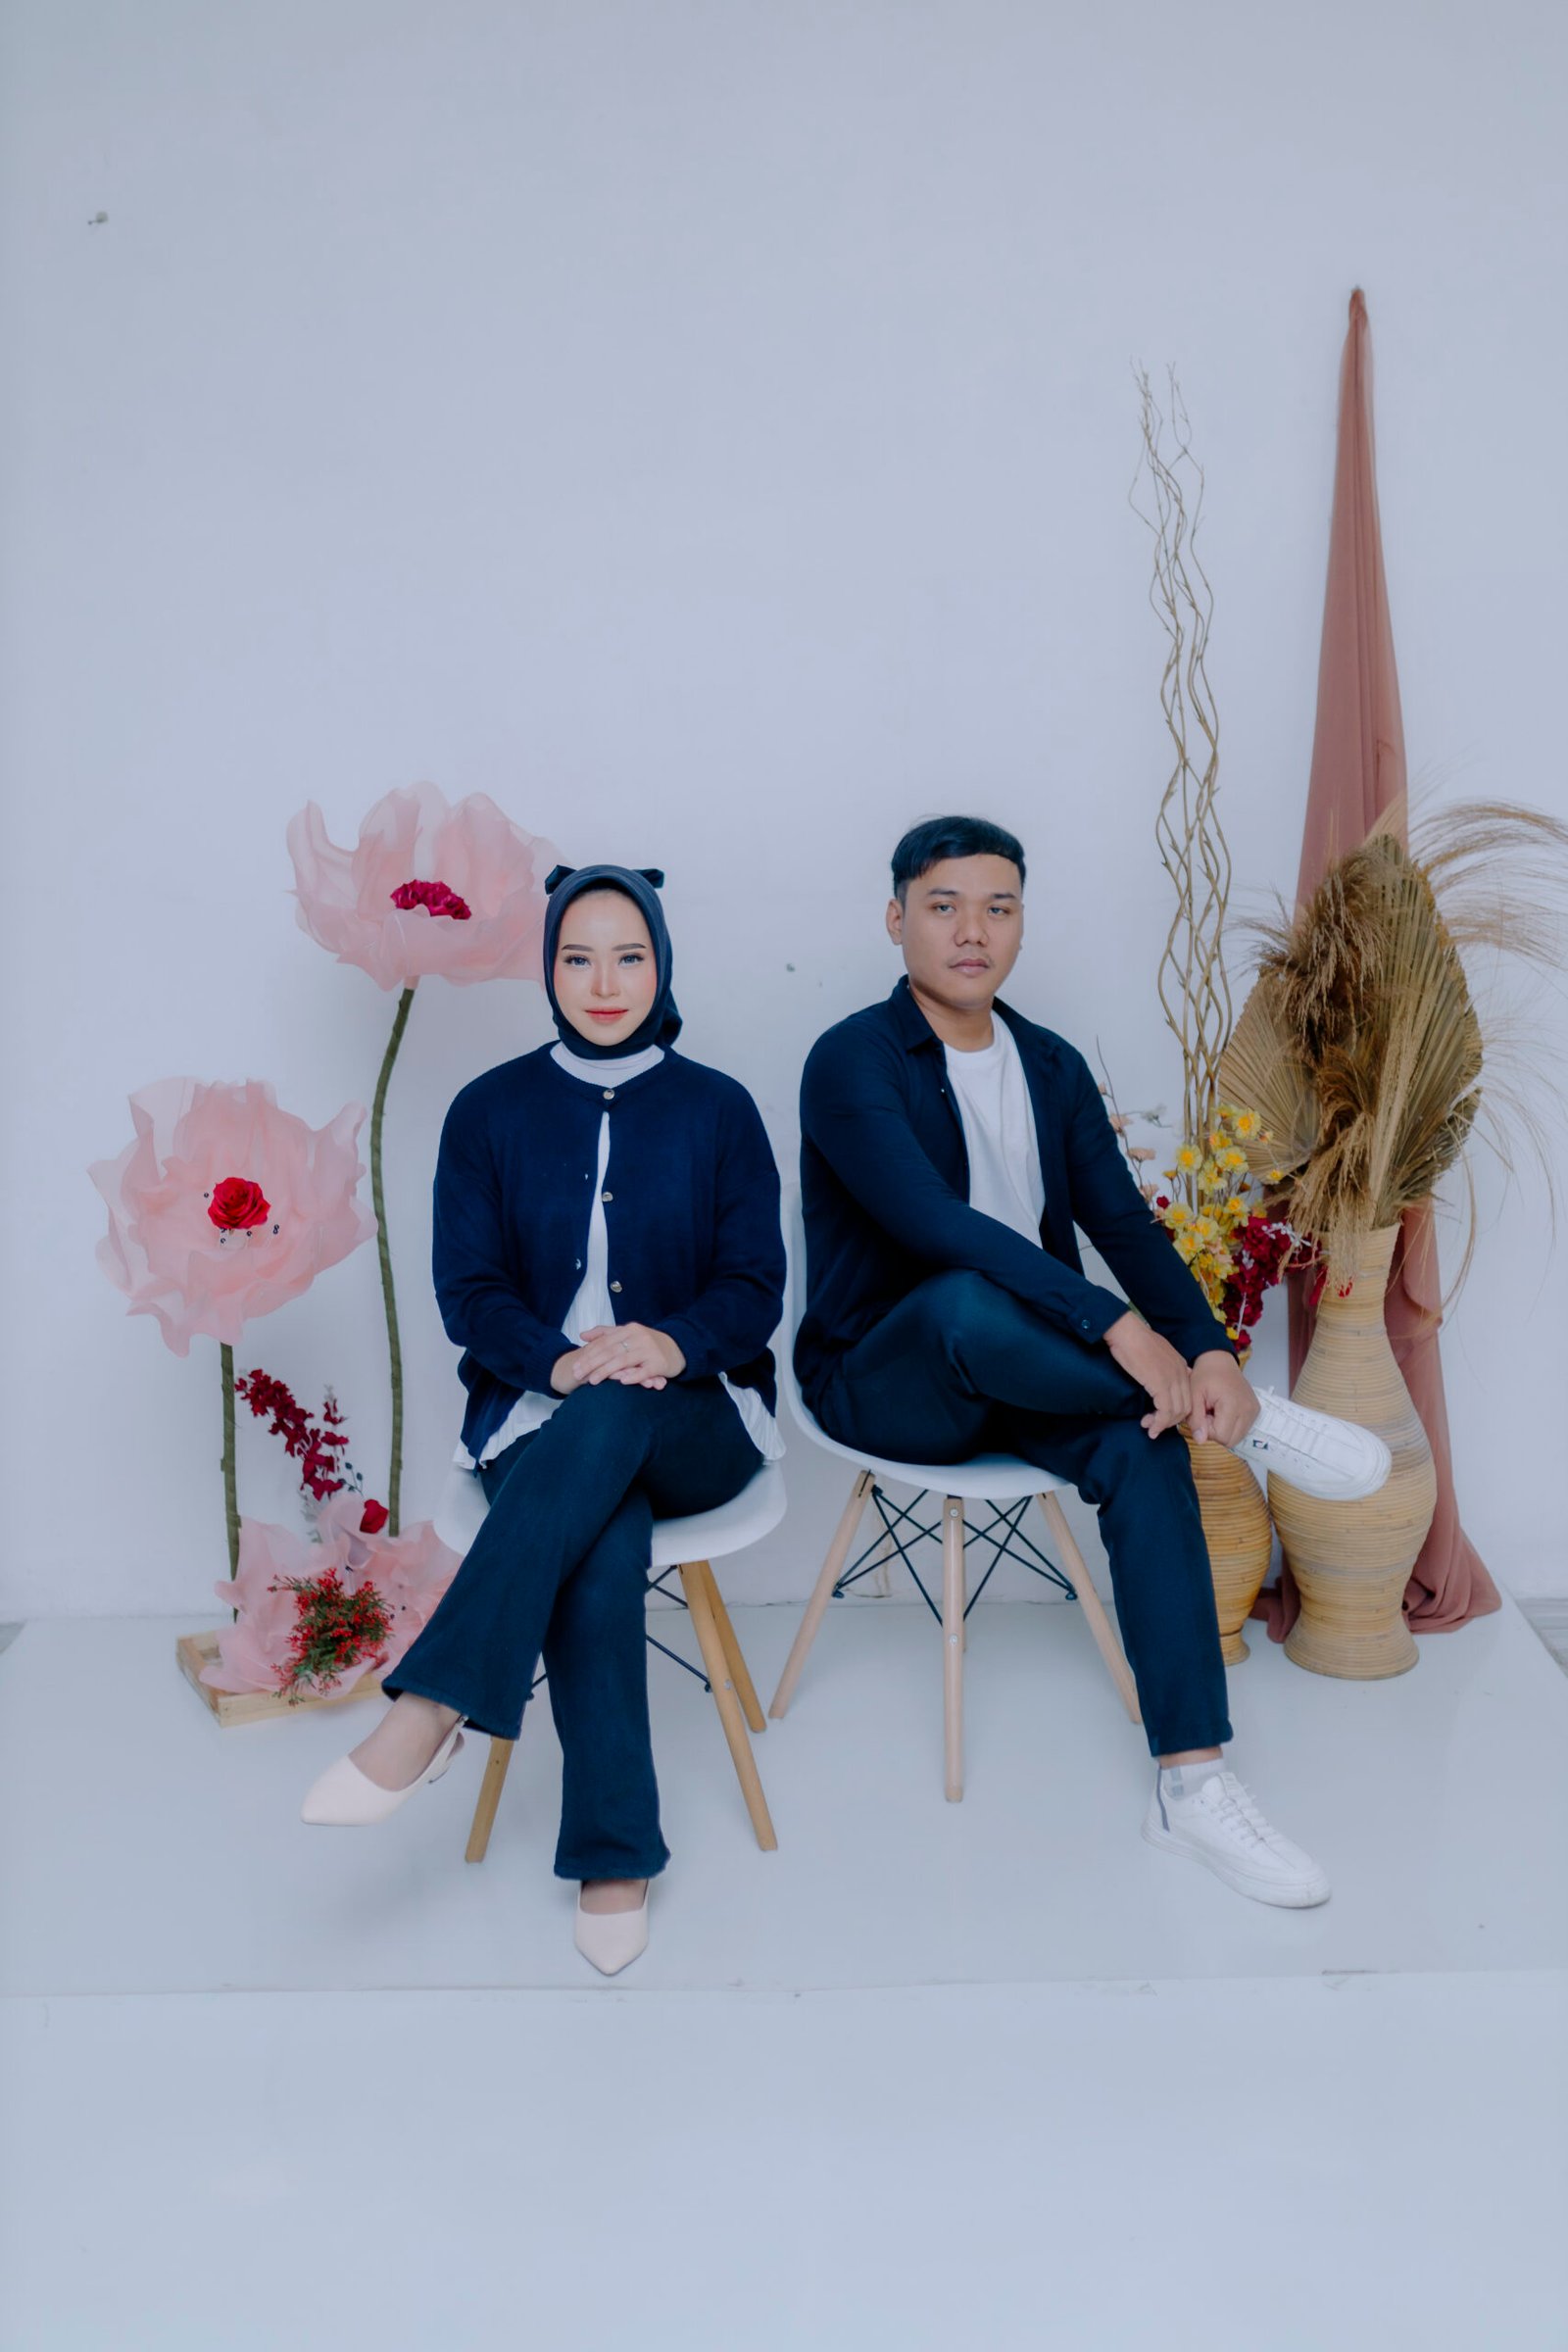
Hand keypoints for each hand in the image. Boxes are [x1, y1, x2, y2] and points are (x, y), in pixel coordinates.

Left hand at [552, 1323, 685, 1393]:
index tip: (575, 1365)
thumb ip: (605, 1333)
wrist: (678, 1347)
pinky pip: (644, 1371)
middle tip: (577, 1375)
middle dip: (591, 1364)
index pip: (604, 1342)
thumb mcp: (627, 1333)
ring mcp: (649, 1350)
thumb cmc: (648, 1343)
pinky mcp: (659, 1363)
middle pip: (610, 1351)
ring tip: (592, 1381)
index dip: (588, 1354)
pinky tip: (620, 1382)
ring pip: (623, 1361)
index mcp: (629, 1329)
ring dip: (606, 1372)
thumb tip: (582, 1335)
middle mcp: (639, 1338)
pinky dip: (633, 1376)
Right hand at [1103, 1311, 1191, 1438]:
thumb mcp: (1155, 1353)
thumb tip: (1157, 1379)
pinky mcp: (1160, 1384)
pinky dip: (1158, 1422)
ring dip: (1163, 1424)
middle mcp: (1181, 1373)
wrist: (1125, 1332)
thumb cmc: (1133, 1340)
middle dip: (1171, 1421)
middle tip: (1154, 1426)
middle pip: (1186, 1406)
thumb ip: (1162, 1367)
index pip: (1187, 1396)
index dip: (1176, 1410)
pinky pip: (1165, 1410)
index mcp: (1181, 1366)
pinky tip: (1149, 1425)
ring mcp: (1172, 1378)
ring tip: (1150, 1429)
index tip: (1160, 1417)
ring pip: (1177, 1412)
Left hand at [1188, 1351, 1259, 1447]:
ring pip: (1237, 1437)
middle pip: (1230, 1440)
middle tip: (1208, 1414)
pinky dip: (1231, 1425)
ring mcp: (1254, 1411)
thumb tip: (1200, 1440)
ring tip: (1215, 1412)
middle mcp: (1248, 1410)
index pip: (1221, 1436)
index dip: (1207, 1429)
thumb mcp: (1193, 1395)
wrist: (1220, 1362)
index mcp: (1233, 1405)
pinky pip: (1242, 1429)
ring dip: (1223, 1429)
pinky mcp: (1255, 1411)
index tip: (1202, 1414)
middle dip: (1215, 1432)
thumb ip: (1195, 1419)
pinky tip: (1223, 1412)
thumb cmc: (1205, 1375)